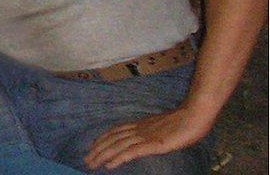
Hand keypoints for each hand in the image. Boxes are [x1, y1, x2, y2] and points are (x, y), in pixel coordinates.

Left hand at [84, 106, 213, 170]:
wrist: (195, 115)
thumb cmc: (185, 122)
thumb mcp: (164, 128)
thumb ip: (152, 134)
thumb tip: (145, 141)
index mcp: (142, 125)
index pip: (117, 131)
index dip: (104, 139)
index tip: (93, 146)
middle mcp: (140, 129)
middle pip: (114, 138)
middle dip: (98, 149)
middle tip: (86, 160)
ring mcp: (146, 136)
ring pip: (119, 145)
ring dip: (103, 155)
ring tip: (92, 163)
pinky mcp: (153, 144)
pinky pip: (132, 152)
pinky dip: (118, 158)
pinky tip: (109, 165)